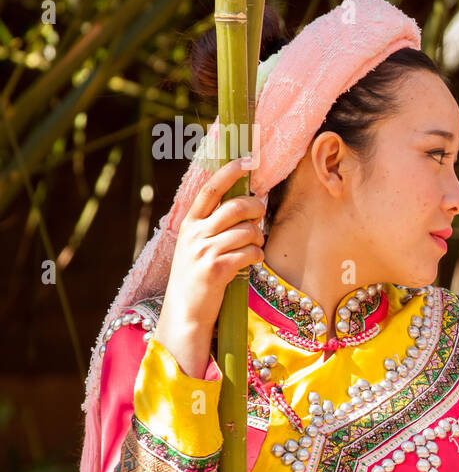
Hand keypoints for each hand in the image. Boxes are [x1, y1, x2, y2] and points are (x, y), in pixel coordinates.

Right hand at [154, 159, 265, 375]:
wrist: (185, 312)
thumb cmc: (198, 276)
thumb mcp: (197, 245)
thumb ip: (214, 224)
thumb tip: (246, 201)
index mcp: (190, 223)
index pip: (211, 189)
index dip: (230, 172)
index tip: (247, 160)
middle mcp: (195, 233)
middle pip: (236, 206)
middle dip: (256, 208)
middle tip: (260, 216)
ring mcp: (204, 251)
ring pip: (248, 231)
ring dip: (259, 239)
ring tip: (253, 248)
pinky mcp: (217, 269)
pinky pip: (250, 252)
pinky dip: (257, 256)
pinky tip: (252, 261)